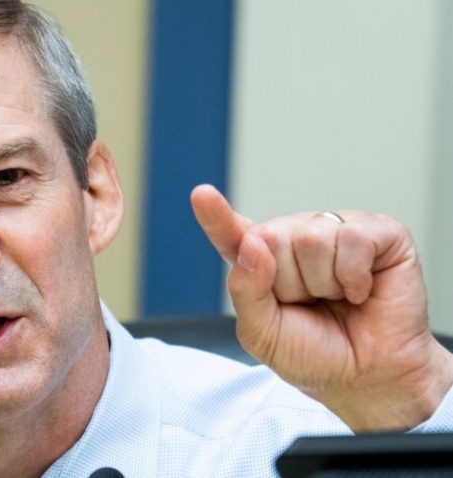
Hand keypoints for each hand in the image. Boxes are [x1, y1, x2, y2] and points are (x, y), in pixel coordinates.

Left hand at [190, 184, 452, 430]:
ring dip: (323, 283)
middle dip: (290, 284)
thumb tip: (254, 243)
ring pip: (311, 238)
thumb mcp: (263, 334)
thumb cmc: (315, 355)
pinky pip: (352, 238)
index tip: (202, 195)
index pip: (232, 234)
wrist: (370, 379)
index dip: (216, 216)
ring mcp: (336, 231)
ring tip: (337, 299)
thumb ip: (246, 291)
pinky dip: (354, 275)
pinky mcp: (378, 233)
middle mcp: (296, 238)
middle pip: (272, 237)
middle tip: (311, 305)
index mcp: (261, 261)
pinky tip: (360, 290)